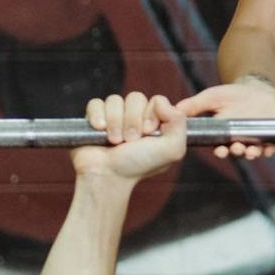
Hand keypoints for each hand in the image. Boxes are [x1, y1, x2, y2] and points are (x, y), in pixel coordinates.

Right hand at [71, 93, 186, 182]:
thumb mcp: (172, 149)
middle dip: (133, 121)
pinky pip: (95, 103)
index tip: (150, 133)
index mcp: (155, 121)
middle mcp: (136, 116)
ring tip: (115, 141)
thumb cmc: (139, 166)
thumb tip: (161, 101)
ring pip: (115, 100)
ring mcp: (114, 116)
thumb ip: (179, 121)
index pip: (157, 100)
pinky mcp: (94, 117)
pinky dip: (98, 116)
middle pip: (136, 97)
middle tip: (131, 141)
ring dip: (115, 122)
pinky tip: (100, 130)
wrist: (108, 177)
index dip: (153, 115)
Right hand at [174, 79, 274, 159]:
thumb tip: (174, 110)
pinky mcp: (271, 136)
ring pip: (253, 153)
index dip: (219, 152)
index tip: (219, 150)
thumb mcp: (211, 97)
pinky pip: (271, 147)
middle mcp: (239, 140)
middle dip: (236, 153)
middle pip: (237, 153)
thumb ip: (194, 105)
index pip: (220, 148)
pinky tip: (268, 149)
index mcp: (224, 135)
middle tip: (236, 148)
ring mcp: (255, 140)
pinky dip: (270, 150)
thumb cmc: (232, 94)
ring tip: (250, 151)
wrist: (257, 88)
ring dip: (251, 154)